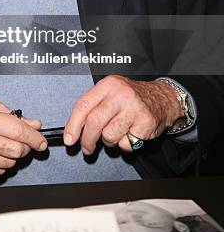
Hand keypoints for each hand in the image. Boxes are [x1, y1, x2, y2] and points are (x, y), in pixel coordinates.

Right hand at [0, 100, 46, 178]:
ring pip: (9, 163)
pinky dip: (1, 165)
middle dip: (25, 147)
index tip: (41, 141)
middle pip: (16, 150)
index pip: (18, 131)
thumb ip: (12, 115)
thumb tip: (33, 124)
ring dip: (12, 156)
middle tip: (23, 142)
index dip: (34, 137)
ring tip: (3, 145)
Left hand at [63, 76, 181, 153]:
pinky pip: (126, 144)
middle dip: (87, 140)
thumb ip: (93, 105)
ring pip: (109, 136)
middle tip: (87, 147)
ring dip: (109, 141)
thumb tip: (73, 129)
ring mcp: (134, 108)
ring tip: (115, 132)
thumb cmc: (131, 97)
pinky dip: (125, 144)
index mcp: (108, 85)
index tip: (69, 138)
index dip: (73, 125)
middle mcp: (120, 94)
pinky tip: (129, 133)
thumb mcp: (111, 92)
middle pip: (94, 122)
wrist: (161, 98)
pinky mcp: (145, 123)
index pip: (83, 105)